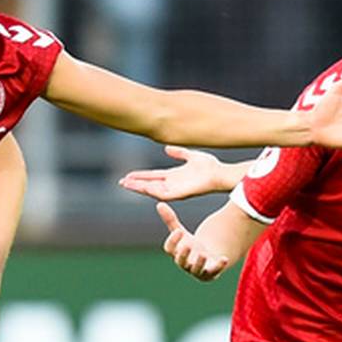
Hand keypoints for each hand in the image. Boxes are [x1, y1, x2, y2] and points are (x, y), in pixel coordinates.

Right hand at [119, 145, 237, 201]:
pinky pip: (162, 193)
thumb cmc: (211, 166)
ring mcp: (176, 190)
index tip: (127, 176)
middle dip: (135, 183)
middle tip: (121, 182)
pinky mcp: (180, 194)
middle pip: (149, 184)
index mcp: (174, 175)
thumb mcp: (192, 156)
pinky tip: (142, 187)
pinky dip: (151, 191)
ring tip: (127, 184)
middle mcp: (173, 184)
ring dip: (140, 187)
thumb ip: (179, 152)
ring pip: (153, 190)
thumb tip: (167, 148)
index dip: (140, 176)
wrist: (220, 174)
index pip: (153, 176)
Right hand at [157, 203, 230, 281]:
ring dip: (199, 263)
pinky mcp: (210, 274)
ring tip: (203, 254)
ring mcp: (197, 270)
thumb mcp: (182, 232)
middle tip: (187, 245)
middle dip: (183, 254)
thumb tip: (160, 204)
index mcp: (176, 253)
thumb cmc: (191, 245)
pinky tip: (224, 258)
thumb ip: (170, 220)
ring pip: (196, 269)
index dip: (173, 241)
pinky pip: (214, 272)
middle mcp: (184, 263)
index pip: (169, 249)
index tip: (179, 231)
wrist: (207, 258)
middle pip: (180, 261)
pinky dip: (219, 266)